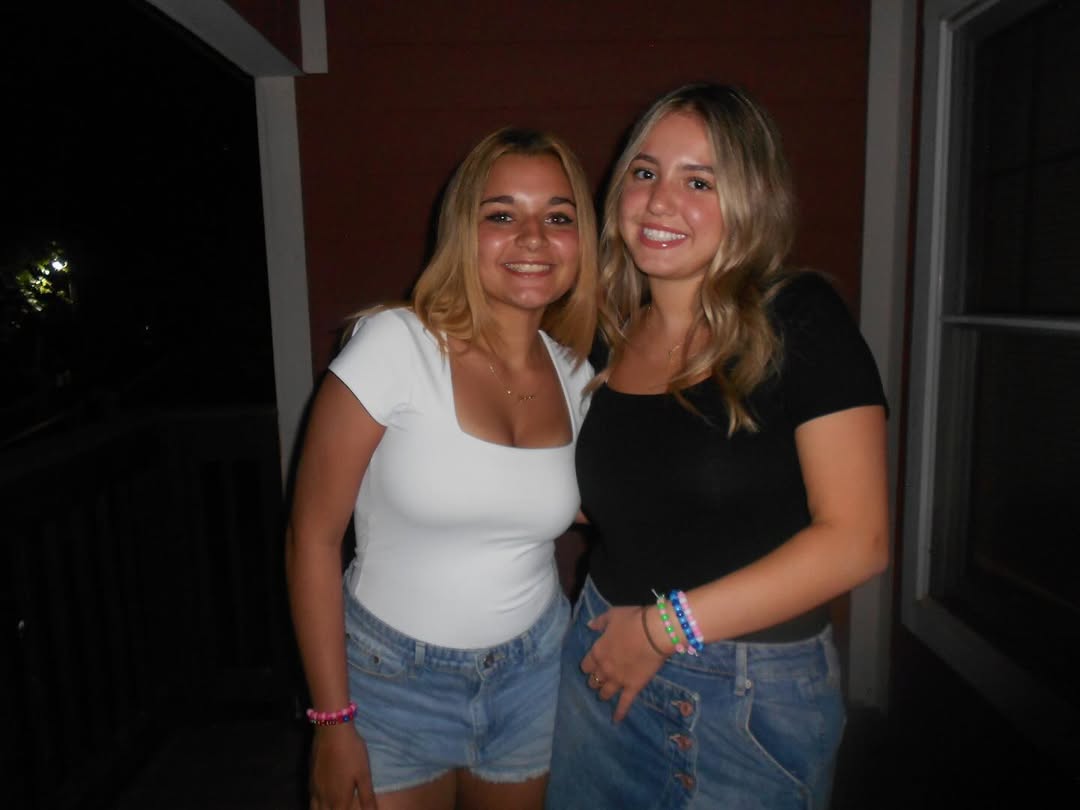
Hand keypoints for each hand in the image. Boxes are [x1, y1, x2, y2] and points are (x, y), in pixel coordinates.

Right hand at [308, 723, 377, 809]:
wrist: (331, 731)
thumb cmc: (351, 752)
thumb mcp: (364, 774)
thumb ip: (367, 797)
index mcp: (339, 800)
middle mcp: (324, 798)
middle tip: (342, 807)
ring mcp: (315, 789)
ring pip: (314, 809)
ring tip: (332, 807)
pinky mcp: (310, 779)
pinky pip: (310, 799)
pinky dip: (315, 805)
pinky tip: (321, 801)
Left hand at [580, 606, 667, 722]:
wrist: (654, 632)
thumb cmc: (633, 620)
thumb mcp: (612, 615)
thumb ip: (599, 622)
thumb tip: (589, 626)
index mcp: (597, 651)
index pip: (586, 665)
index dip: (588, 666)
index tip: (591, 666)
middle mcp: (604, 669)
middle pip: (594, 681)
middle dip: (595, 681)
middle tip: (599, 680)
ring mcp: (618, 680)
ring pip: (605, 693)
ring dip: (603, 694)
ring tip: (604, 696)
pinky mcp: (633, 688)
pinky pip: (624, 704)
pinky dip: (619, 713)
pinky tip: (616, 720)